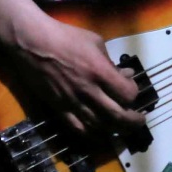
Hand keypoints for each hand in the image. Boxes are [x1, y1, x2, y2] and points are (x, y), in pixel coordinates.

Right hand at [0, 11, 148, 137]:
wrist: (33, 42)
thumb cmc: (66, 36)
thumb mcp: (95, 41)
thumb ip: (111, 62)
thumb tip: (126, 74)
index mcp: (100, 71)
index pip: (127, 94)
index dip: (134, 94)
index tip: (131, 89)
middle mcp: (88, 90)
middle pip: (118, 116)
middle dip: (133, 121)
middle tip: (139, 121)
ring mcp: (73, 102)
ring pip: (100, 127)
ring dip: (115, 131)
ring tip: (123, 129)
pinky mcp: (58, 108)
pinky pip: (78, 129)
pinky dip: (92, 135)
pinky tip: (100, 134)